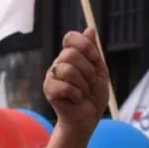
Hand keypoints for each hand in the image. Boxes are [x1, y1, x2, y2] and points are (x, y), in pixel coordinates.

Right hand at [40, 30, 108, 147]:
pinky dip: (76, 94)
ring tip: (83, 92)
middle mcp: (59, 63)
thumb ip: (93, 51)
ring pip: (67, 69)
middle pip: (70, 54)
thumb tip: (90, 29)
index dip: (84, 46)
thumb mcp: (100, 71)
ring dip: (82, 84)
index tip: (95, 58)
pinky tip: (76, 99)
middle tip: (90, 82)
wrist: (87, 118)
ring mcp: (52, 76)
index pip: (70, 38)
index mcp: (71, 56)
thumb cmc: (94, 96)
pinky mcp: (48, 89)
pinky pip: (63, 86)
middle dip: (87, 70)